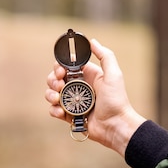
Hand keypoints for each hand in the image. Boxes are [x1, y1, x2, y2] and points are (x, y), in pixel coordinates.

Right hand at [45, 38, 145, 155]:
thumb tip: (92, 41)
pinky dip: (54, 110)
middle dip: (52, 80)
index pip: (66, 66)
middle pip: (55, 79)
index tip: (61, 71)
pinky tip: (60, 111)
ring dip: (50, 94)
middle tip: (59, 86)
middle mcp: (78, 87)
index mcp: (87, 76)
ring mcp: (73, 102)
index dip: (59, 67)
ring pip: (52, 93)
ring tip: (57, 99)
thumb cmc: (116, 100)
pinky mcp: (70, 115)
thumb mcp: (113, 74)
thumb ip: (105, 56)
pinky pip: (54, 110)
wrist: (115, 125)